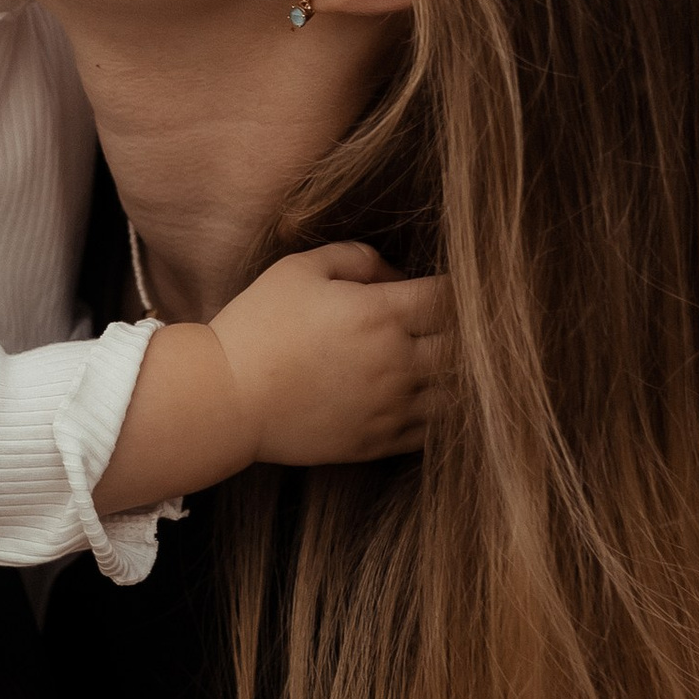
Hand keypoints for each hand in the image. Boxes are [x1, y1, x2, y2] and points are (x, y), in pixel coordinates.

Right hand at [210, 248, 449, 467]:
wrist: (226, 397)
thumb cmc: (258, 325)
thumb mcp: (300, 269)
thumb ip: (358, 257)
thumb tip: (397, 274)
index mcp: (380, 314)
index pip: (452, 298)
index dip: (463, 288)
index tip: (453, 286)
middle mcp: (396, 362)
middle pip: (468, 347)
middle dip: (472, 331)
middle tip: (462, 323)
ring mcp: (391, 407)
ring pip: (461, 393)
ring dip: (464, 376)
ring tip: (454, 362)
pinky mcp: (379, 442)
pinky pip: (436, 431)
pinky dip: (447, 414)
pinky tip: (436, 397)